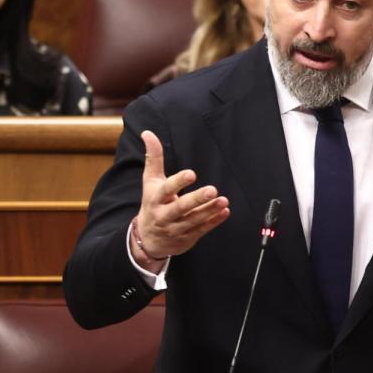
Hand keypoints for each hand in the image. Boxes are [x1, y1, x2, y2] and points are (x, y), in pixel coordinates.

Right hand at [132, 130, 229, 265]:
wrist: (147, 239)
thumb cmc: (152, 203)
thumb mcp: (150, 181)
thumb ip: (153, 158)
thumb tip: (147, 132)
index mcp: (156, 199)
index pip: (166, 189)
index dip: (178, 182)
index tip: (191, 173)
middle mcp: (164, 215)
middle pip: (181, 207)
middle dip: (196, 199)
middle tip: (212, 190)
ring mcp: (176, 228)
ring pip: (194, 220)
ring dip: (209, 211)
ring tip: (223, 201)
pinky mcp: (187, 238)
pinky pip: (201, 230)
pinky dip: (214, 221)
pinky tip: (224, 212)